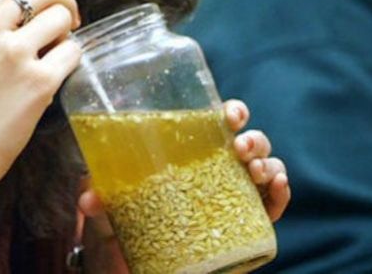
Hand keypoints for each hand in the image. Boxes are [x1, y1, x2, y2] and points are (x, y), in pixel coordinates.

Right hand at [0, 0, 82, 193]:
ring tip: (52, 57)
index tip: (50, 9)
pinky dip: (70, 62)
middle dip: (64, 3)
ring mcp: (14, 53)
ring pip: (63, 18)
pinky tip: (54, 76)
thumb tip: (35, 2)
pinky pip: (73, 53)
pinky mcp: (38, 82)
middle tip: (68, 24)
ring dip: (66, 36)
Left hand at [77, 99, 289, 271]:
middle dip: (252, 138)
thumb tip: (88, 197)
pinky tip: (278, 186)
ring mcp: (240, 191)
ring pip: (268, 165)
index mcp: (195, 150)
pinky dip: (282, 192)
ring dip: (269, 162)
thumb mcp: (118, 205)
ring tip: (256, 171)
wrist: (149, 260)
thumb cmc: (138, 218)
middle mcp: (223, 165)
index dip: (232, 112)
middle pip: (250, 140)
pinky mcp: (253, 219)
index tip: (229, 114)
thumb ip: (105, 197)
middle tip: (239, 147)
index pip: (221, 122)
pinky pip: (276, 203)